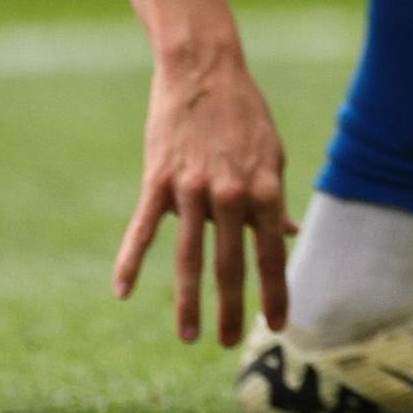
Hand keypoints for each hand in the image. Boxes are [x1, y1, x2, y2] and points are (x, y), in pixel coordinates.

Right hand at [113, 45, 293, 346]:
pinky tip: (122, 291)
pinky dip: (130, 261)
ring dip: (190, 302)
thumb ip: (275, 200)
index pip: (272, 255)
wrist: (204, 69)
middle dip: (231, 309)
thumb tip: (289, 234)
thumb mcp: (272, 155)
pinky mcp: (158, 180)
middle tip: (227, 344)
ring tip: (190, 336)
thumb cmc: (244, 113)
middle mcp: (230, 194)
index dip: (275, 292)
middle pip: (231, 265)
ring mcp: (192, 189)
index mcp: (265, 190)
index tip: (277, 325)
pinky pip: (142, 229)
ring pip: (190, 257)